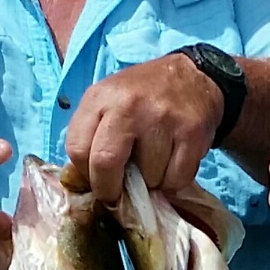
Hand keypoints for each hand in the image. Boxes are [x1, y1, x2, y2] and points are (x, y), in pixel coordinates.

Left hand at [65, 53, 221, 203]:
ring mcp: (162, 119)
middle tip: (118, 194)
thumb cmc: (143, 97)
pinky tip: (172, 162)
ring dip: (150, 181)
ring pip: (148, 177)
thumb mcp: (107, 102)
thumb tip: (84, 182)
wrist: (192, 76)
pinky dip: (174, 180)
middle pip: (106, 164)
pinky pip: (177, 178)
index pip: (77, 149)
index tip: (96, 181)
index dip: (86, 174)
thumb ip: (91, 135)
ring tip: (154, 163)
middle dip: (110, 188)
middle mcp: (129, 106)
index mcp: (100, 98)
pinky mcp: (191, 132)